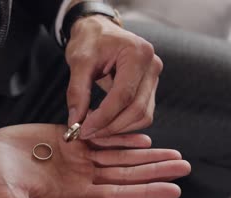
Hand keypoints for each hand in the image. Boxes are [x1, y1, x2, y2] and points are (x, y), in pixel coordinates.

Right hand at [0, 124, 189, 197]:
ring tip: (172, 153)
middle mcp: (81, 179)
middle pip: (126, 176)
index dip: (146, 193)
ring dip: (146, 156)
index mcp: (73, 195)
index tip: (173, 189)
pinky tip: (143, 138)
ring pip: (120, 158)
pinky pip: (104, 140)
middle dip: (155, 172)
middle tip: (184, 165)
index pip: (117, 195)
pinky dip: (124, 139)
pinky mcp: (71, 141)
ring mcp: (78, 160)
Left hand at [65, 15, 162, 138]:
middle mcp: (152, 66)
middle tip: (86, 134)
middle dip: (111, 126)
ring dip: (118, 128)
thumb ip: (77, 92)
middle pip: (137, 109)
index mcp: (137, 53)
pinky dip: (124, 123)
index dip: (104, 117)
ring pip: (143, 116)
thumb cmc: (90, 41)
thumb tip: (76, 123)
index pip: (123, 95)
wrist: (99, 31)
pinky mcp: (150, 88)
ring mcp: (154, 78)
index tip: (83, 130)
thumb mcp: (79, 62)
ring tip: (94, 129)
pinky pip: (142, 114)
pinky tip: (104, 123)